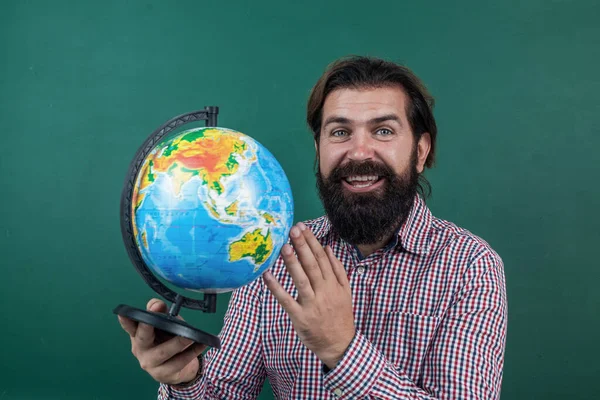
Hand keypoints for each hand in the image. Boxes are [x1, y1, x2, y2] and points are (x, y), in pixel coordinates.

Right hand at [117, 298, 205, 384]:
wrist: (180, 367)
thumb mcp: (166, 324)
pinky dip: (192, 352)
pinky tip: (201, 344)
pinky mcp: (163, 374)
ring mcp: (150, 364)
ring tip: (191, 336)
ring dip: (178, 343)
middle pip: (142, 338)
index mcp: (138, 334)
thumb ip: (161, 312)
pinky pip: (178, 362)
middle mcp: (140, 349)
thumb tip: (157, 304)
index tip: (124, 312)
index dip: (125, 319)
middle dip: (148, 326)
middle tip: (156, 315)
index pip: (129, 326)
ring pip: (163, 353)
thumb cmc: (169, 340)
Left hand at [263, 222, 354, 368]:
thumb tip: (327, 248)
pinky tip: (267, 275)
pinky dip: (276, 288)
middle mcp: (324, 292)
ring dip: (292, 263)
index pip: (321, 258)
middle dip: (302, 246)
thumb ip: (338, 269)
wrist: (339, 344)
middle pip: (312, 265)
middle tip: (293, 230)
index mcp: (334, 284)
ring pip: (301, 280)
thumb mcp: (346, 291)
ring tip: (283, 246)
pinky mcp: (300, 317)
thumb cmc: (340, 315)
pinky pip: (286, 300)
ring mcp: (312, 305)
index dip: (312, 241)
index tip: (303, 228)